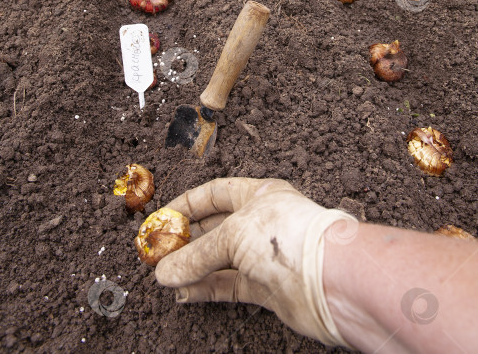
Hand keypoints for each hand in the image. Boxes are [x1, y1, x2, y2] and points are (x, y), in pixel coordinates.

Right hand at [155, 177, 354, 346]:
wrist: (328, 279)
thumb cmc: (288, 237)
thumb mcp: (233, 235)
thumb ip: (197, 255)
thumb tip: (164, 272)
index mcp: (258, 195)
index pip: (215, 194)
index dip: (187, 204)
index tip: (162, 218)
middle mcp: (261, 222)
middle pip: (215, 228)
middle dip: (186, 240)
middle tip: (158, 252)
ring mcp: (264, 255)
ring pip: (220, 260)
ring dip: (192, 268)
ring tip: (165, 277)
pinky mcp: (266, 286)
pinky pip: (228, 285)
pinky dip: (206, 289)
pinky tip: (185, 292)